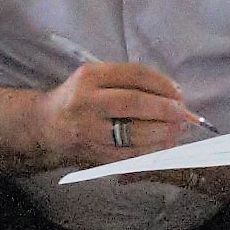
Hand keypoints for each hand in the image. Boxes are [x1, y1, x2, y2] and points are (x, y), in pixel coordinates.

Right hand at [39, 62, 206, 171]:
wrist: (46, 124)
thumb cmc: (80, 97)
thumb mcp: (97, 78)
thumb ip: (131, 83)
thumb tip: (175, 97)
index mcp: (90, 76)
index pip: (134, 75)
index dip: (162, 84)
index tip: (178, 93)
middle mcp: (87, 101)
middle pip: (134, 103)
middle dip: (165, 109)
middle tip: (183, 115)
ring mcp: (88, 130)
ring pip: (133, 133)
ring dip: (162, 133)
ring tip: (178, 131)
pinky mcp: (92, 152)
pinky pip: (128, 154)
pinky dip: (151, 150)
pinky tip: (163, 145)